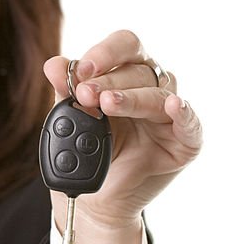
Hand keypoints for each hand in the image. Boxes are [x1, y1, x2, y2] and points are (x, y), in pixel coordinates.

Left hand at [43, 29, 202, 243]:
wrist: (96, 197)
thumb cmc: (88, 150)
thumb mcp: (72, 118)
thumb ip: (65, 91)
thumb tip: (53, 65)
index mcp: (127, 73)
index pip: (125, 46)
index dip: (104, 53)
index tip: (81, 70)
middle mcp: (152, 87)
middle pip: (138, 70)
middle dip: (109, 81)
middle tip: (85, 94)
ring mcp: (169, 114)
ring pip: (157, 94)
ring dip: (131, 97)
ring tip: (107, 105)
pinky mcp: (185, 141)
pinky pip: (190, 122)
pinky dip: (183, 112)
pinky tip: (172, 106)